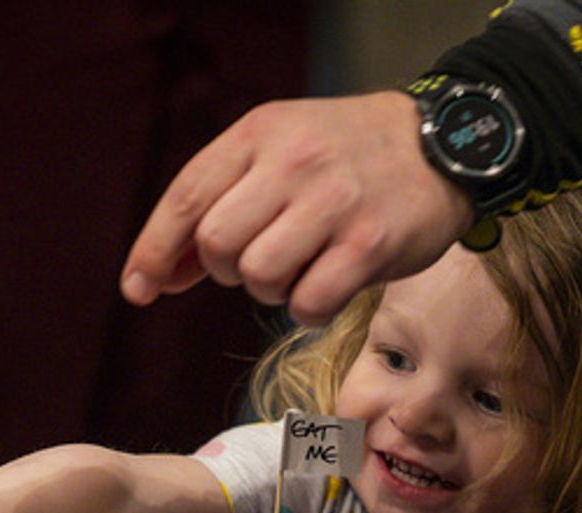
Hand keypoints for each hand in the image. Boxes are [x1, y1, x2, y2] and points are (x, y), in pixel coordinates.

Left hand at [119, 91, 474, 326]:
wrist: (442, 145)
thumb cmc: (350, 156)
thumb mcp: (279, 151)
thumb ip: (221, 202)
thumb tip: (160, 273)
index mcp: (260, 134)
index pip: (186, 198)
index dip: (154, 251)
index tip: (139, 289)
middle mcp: (293, 163)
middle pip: (218, 245)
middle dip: (225, 269)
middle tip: (257, 261)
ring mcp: (333, 204)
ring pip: (259, 277)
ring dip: (270, 289)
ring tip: (300, 268)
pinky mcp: (369, 245)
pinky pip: (308, 304)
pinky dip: (308, 309)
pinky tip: (328, 285)